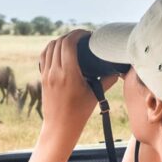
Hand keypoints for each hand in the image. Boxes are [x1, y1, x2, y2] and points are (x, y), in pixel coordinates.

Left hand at [38, 30, 118, 145]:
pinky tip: (60, 50)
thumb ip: (107, 81)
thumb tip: (119, 70)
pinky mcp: (42, 78)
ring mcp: (46, 75)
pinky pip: (44, 57)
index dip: (77, 34)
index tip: (87, 34)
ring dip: (60, 40)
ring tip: (72, 41)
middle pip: (58, 42)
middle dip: (71, 35)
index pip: (68, 44)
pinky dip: (51, 49)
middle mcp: (55, 72)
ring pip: (49, 48)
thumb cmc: (79, 113)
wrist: (59, 127)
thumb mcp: (95, 96)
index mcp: (68, 74)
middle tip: (82, 37)